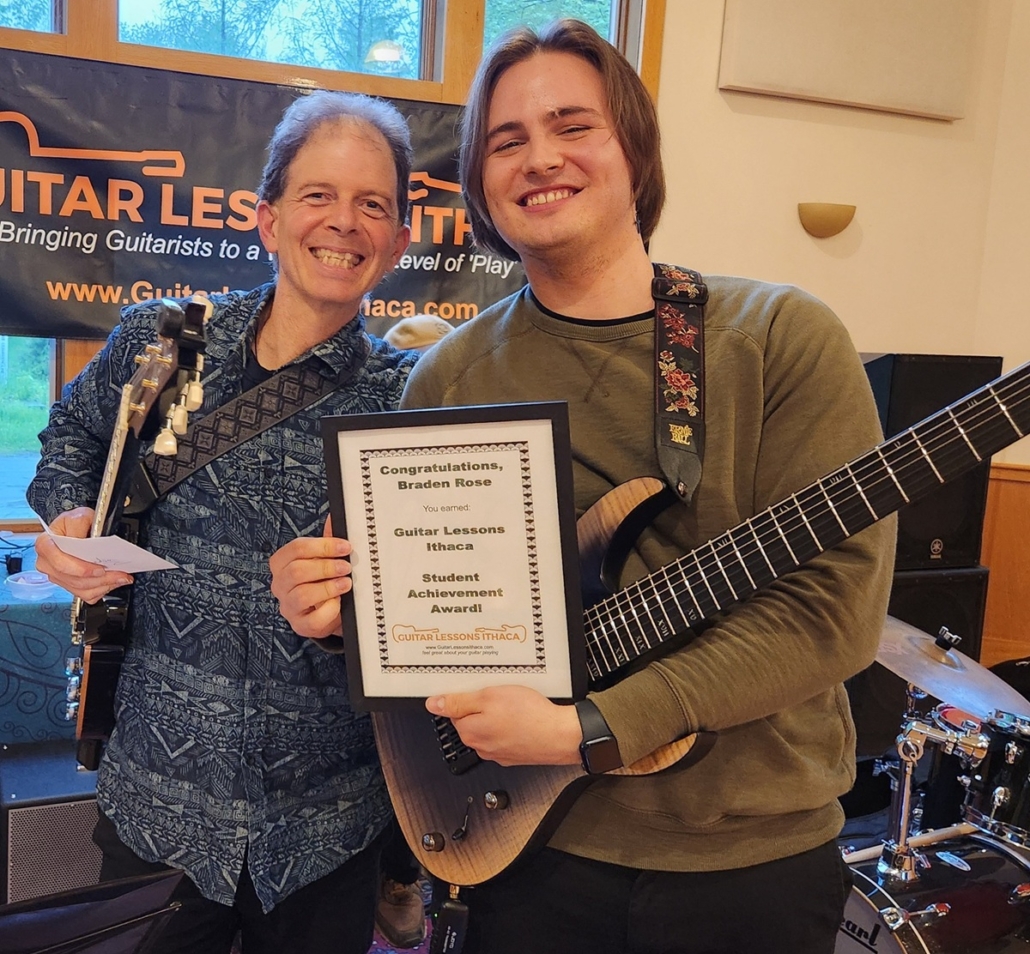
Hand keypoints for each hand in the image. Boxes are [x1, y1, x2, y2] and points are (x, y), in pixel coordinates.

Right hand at [34, 507, 133, 603]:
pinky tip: (113, 581)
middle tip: (119, 573)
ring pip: (80, 589)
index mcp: (45, 545)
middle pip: (73, 579)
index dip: (80, 569)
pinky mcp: (68, 585)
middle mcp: (47, 563)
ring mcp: (57, 576)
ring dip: (104, 585)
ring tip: (121, 577)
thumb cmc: (75, 523)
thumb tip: (89, 541)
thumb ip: (81, 526)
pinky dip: (102, 590)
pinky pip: (85, 595)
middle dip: (99, 579)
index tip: (99, 568)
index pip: (60, 563)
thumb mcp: (79, 516)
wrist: (75, 528)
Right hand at [269, 516, 350, 638]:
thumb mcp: (325, 559)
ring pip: (302, 595)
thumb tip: (334, 517)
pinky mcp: (301, 625)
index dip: (323, 546)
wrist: (330, 612)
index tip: (345, 546)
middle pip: (297, 571)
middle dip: (326, 567)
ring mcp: (289, 607)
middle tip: (347, 566)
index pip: (296, 549)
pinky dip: (329, 610)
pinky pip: (314, 618)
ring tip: (346, 583)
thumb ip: (327, 541)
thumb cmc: (324, 581)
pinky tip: (339, 604)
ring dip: (328, 587)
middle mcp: (280, 585)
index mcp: (282, 563)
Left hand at [426, 685, 581, 766]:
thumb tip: (434, 704)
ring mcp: (498, 752)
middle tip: (501, 694)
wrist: (560, 736)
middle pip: (472, 720)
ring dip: (498, 716)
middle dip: (483, 705)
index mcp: (469, 731)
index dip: (467, 696)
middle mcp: (481, 746)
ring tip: (516, 704)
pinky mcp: (514, 754)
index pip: (455, 711)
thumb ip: (459, 702)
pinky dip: (512, 726)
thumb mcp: (489, 697)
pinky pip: (506, 735)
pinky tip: (523, 716)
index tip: (479, 689)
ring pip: (490, 727)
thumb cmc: (529, 716)